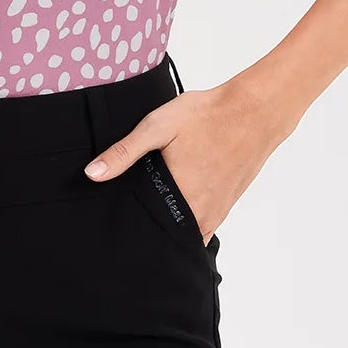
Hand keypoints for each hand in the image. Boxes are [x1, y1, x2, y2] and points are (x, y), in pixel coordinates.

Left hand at [82, 74, 287, 240]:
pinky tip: (177, 204)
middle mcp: (199, 212)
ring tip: (151, 215)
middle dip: (149, 233)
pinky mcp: (227, 204)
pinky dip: (189, 223)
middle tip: (130, 224)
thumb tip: (92, 174)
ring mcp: (216, 211)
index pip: (148, 230)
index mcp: (178, 195)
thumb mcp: (158, 126)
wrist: (255, 111)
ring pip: (187, 234)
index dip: (130, 231)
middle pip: (167, 237)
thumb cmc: (207, 115)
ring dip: (170, 229)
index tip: (116, 228)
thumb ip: (125, 152)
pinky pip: (203, 226)